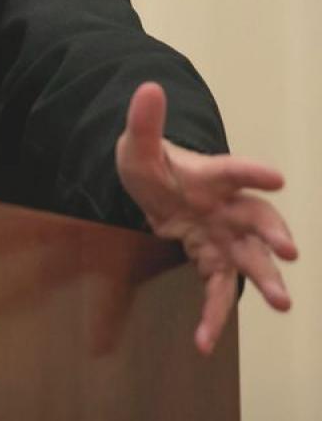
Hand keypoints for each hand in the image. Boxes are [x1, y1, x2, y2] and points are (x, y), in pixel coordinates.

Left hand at [115, 82, 297, 354]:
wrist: (153, 188)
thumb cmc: (153, 163)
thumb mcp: (139, 144)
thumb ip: (145, 121)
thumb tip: (148, 87)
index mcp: (212, 175)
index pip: (235, 171)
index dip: (254, 172)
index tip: (276, 177)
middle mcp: (228, 206)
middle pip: (258, 218)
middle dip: (274, 234)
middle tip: (289, 252)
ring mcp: (224, 236)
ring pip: (251, 258)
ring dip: (267, 279)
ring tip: (282, 303)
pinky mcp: (212, 260)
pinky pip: (218, 290)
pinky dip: (214, 316)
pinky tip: (204, 341)